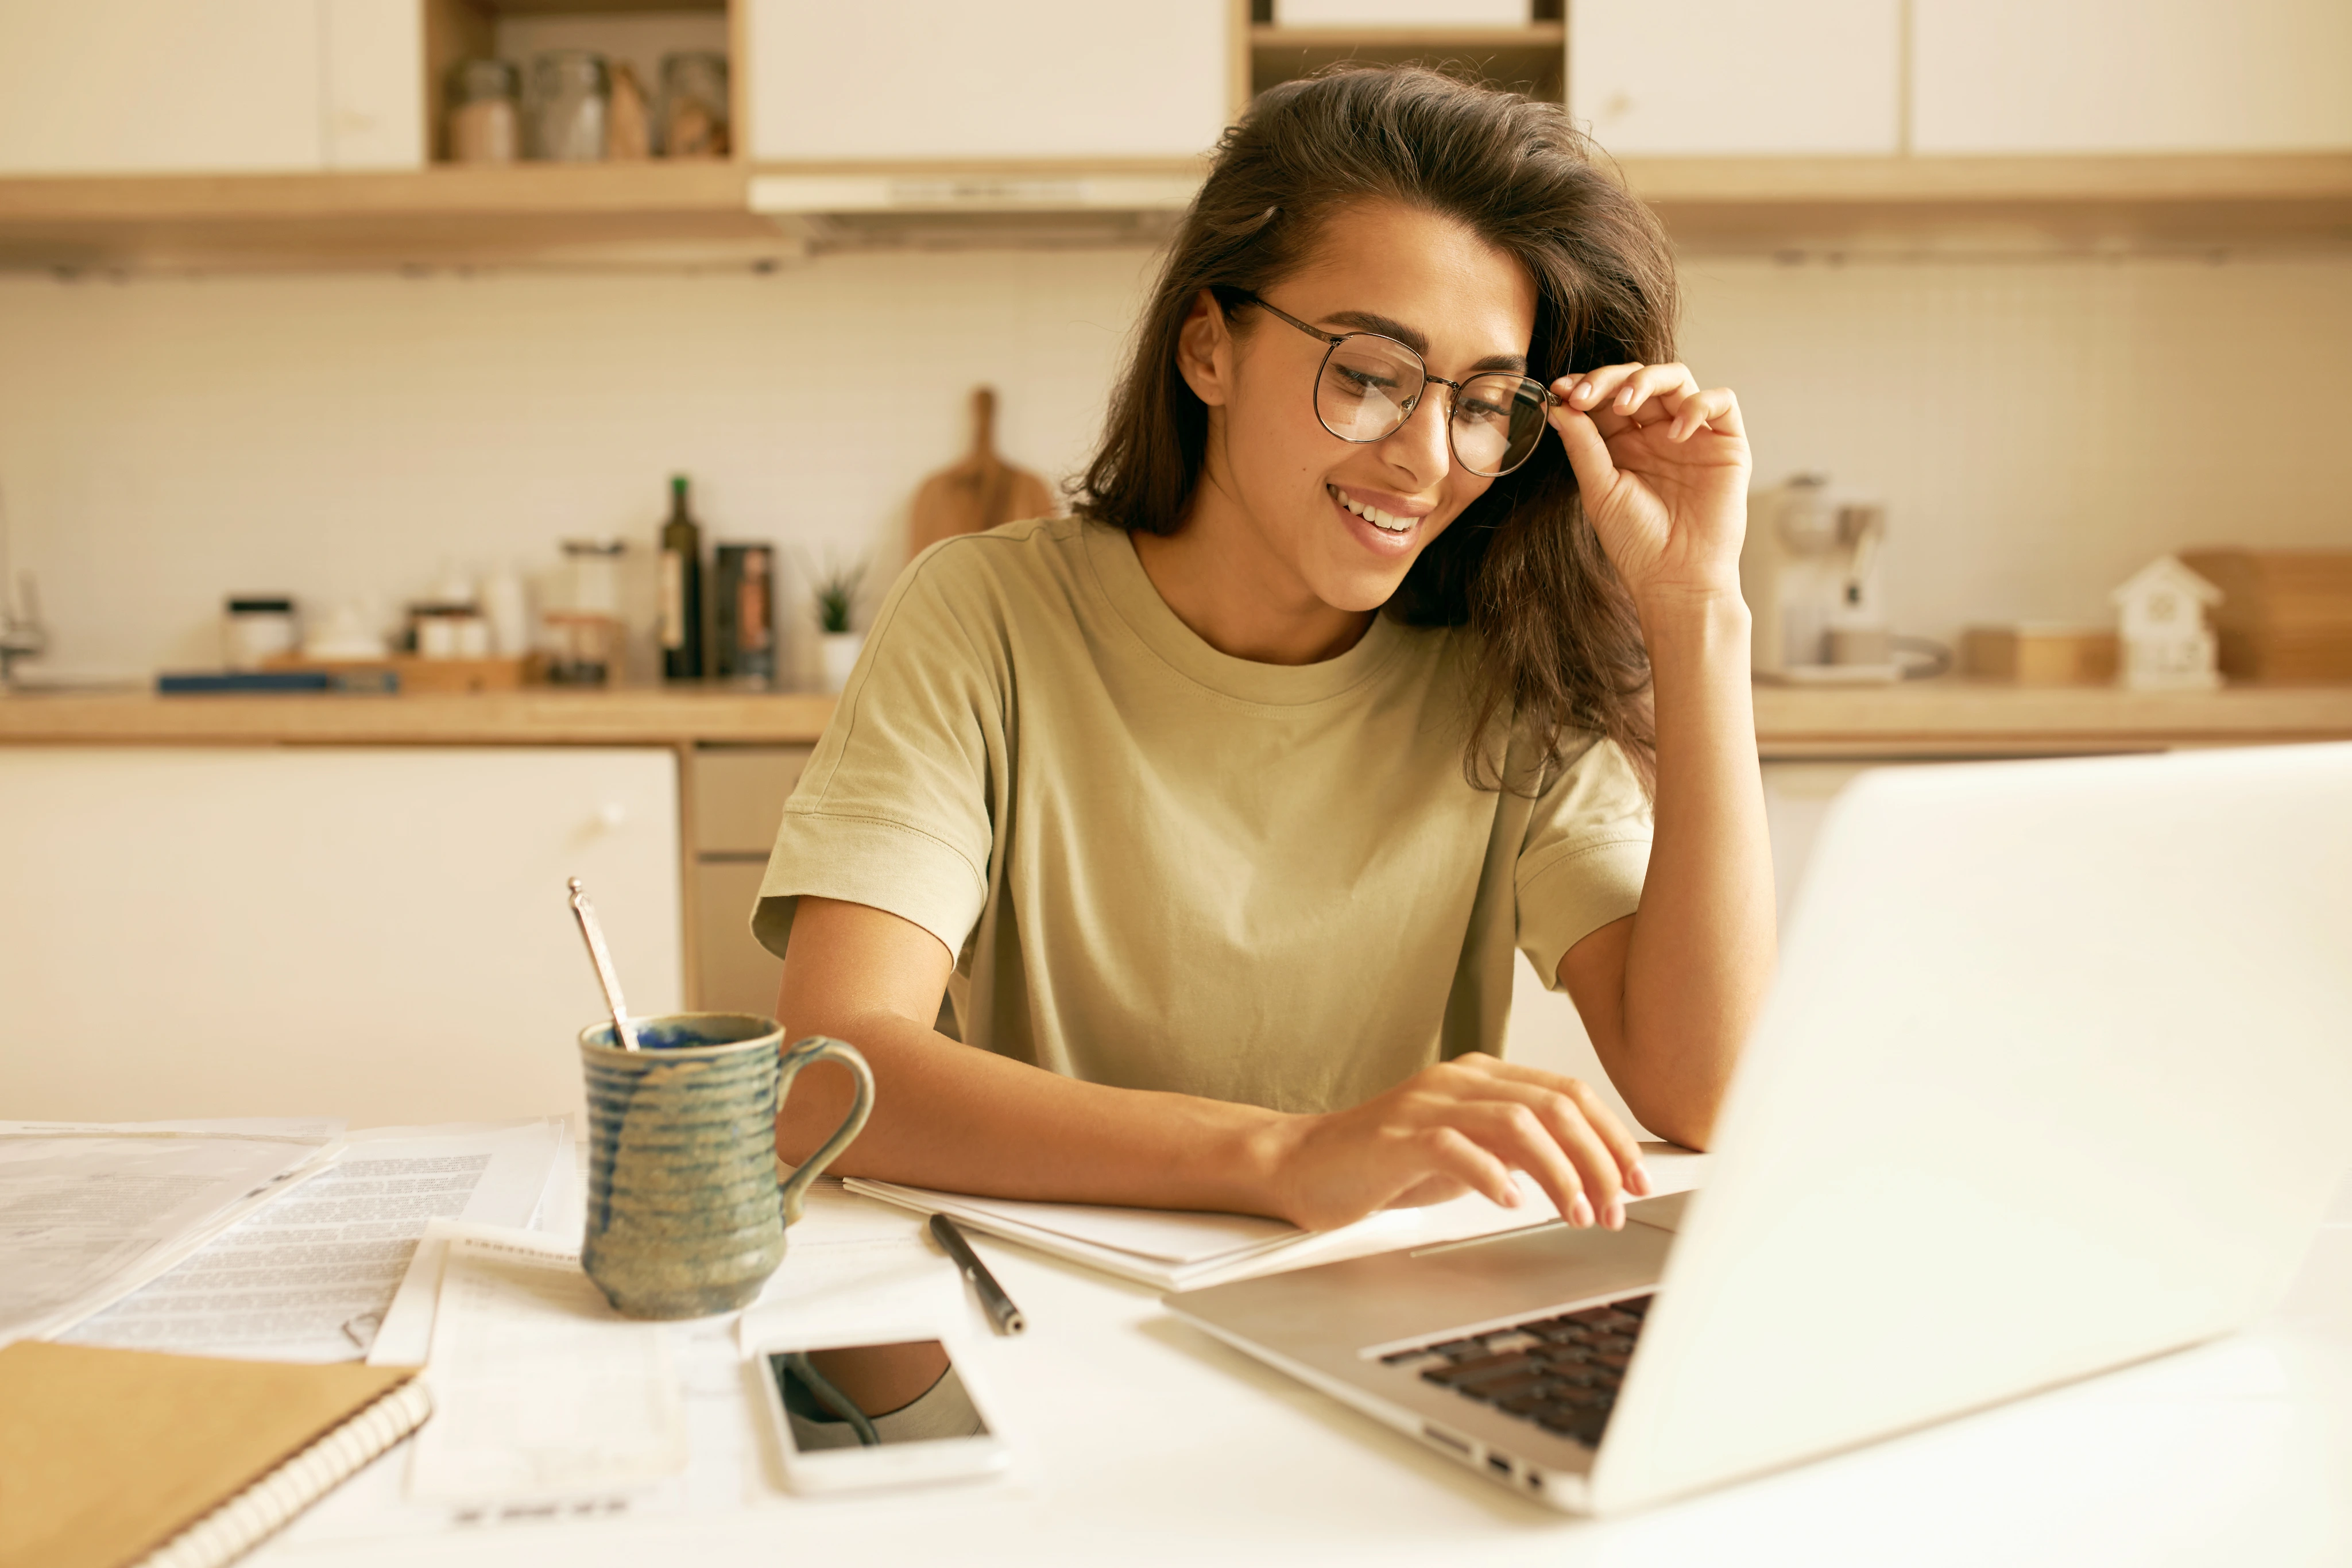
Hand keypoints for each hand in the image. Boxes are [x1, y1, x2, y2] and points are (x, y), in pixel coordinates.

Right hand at [1259, 1054, 1651, 1232]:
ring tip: (1577, 1215)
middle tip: (1616, 1207)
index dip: (1612, 1136)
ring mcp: (1427, 1104)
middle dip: (1598, 1160)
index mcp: (1482, 1077)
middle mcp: (1459, 1080)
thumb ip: (1519, 1150)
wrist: (1302, 1165)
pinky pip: (1456, 1147)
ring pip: (1518, 1122)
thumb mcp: (1468, 1152)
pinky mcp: (1397, 1137)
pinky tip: (1511, 1204)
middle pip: (1554, 1104)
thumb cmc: (1386, 1164)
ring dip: (1560, 1173)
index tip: (1639, 1180)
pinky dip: (1492, 1176)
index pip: (1568, 1092)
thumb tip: (1588, 1172)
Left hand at [1547, 362, 1751, 605]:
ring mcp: (1693, 436)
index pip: (1607, 397)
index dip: (1586, 385)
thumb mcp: (1599, 490)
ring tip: (1626, 406)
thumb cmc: (1636, 543)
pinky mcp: (1727, 444)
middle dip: (1609, 379)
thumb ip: (1583, 445)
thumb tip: (1558, 404)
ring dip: (1648, 380)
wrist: (1676, 578)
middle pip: (1639, 379)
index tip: (1560, 389)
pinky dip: (1698, 404)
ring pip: (1677, 379)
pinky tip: (1676, 433)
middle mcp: (1658, 435)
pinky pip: (1722, 401)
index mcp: (1625, 445)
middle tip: (1585, 395)